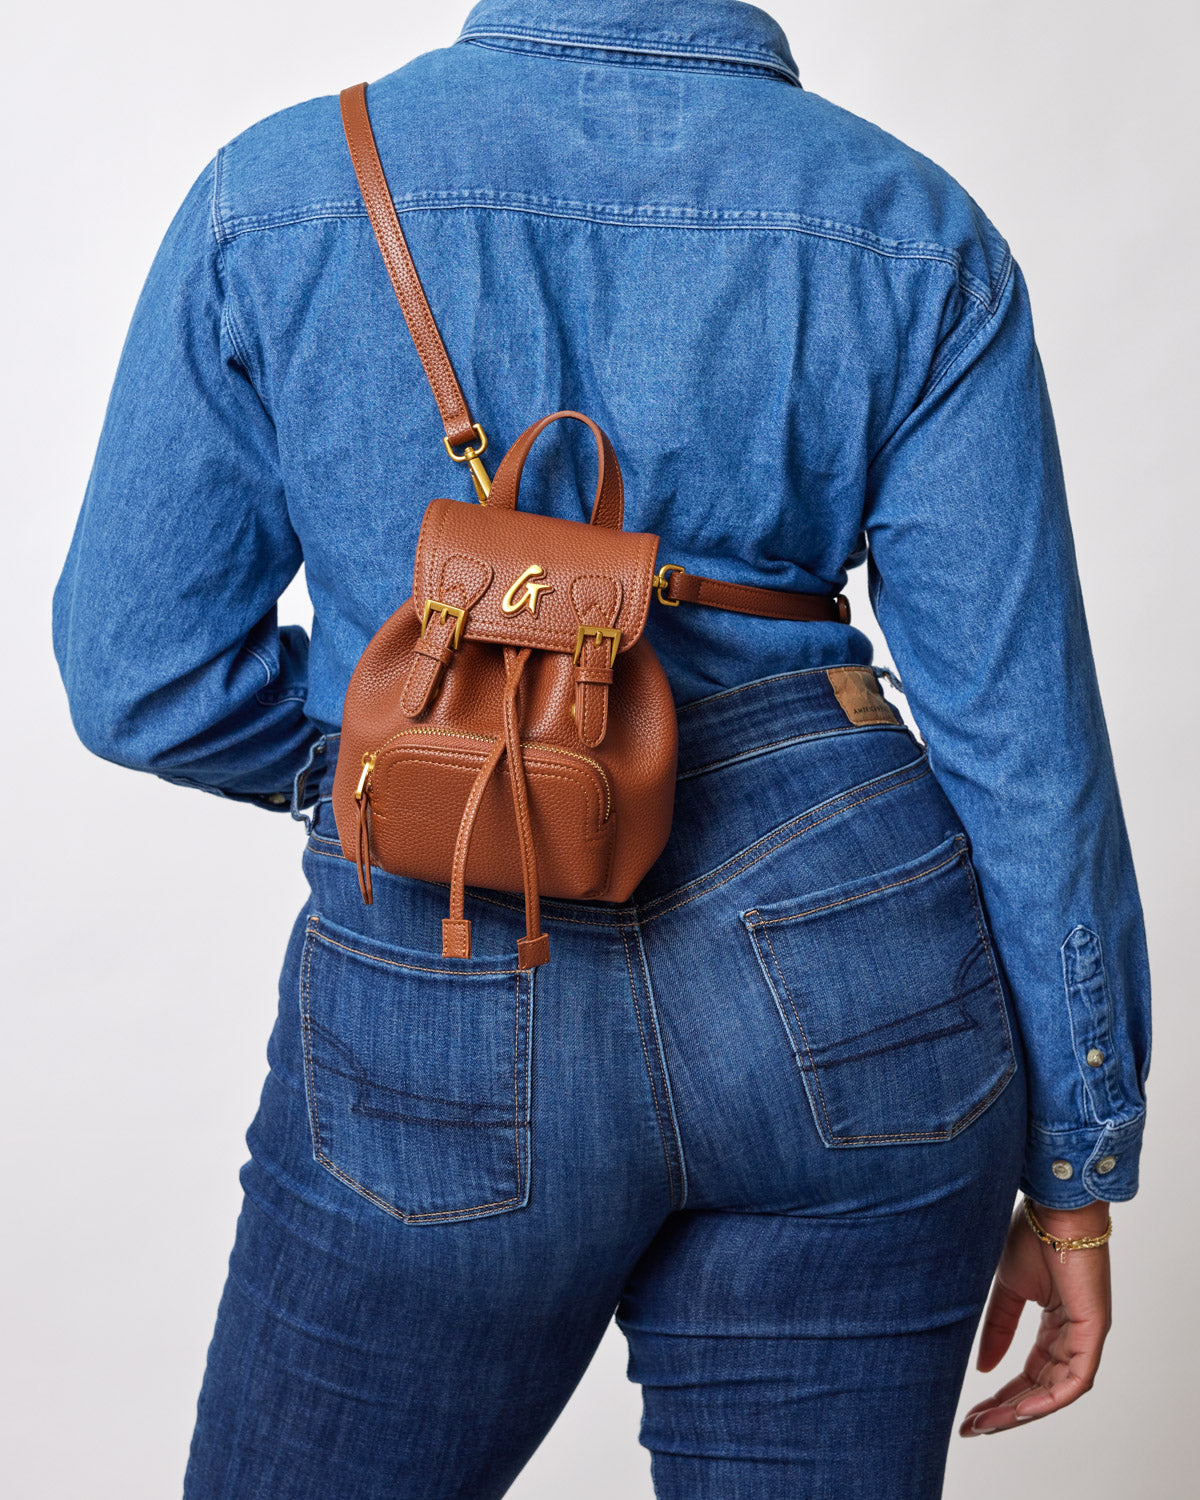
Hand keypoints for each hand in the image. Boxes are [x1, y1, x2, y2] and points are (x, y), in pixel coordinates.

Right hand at [960, 1197, 1111, 1436]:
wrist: (1051, 1208)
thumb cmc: (1032, 1235)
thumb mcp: (1007, 1289)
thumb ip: (998, 1328)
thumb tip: (984, 1368)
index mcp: (1054, 1324)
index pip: (1029, 1372)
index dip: (1001, 1394)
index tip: (972, 1412)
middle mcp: (1072, 1335)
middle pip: (1041, 1388)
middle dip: (1007, 1410)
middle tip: (975, 1425)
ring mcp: (1085, 1335)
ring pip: (1057, 1390)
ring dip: (1023, 1410)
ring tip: (990, 1421)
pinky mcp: (1093, 1331)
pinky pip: (1076, 1379)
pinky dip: (1050, 1397)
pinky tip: (1022, 1408)